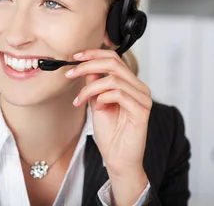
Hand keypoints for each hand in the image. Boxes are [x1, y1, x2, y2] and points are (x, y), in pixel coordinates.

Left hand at [66, 49, 152, 177]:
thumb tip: (85, 65)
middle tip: (70, 74)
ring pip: (113, 79)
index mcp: (130, 83)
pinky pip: (119, 94)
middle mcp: (139, 88)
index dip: (94, 53)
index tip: (75, 57)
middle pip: (114, 63)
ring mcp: (143, 98)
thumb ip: (94, 83)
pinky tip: (97, 108)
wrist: (117, 159)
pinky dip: (102, 98)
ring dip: (91, 88)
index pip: (114, 58)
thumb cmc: (110, 133)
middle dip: (88, 66)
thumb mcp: (97, 102)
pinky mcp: (142, 110)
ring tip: (81, 101)